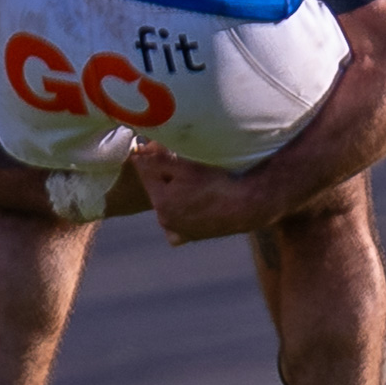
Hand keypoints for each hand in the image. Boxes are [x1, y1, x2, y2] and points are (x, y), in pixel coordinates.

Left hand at [130, 144, 273, 244]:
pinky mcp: (192, 236)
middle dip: (163, 174)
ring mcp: (180, 231)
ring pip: (166, 204)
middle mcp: (167, 221)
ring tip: (191, 182)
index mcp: (162, 203)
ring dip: (172, 191)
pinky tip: (191, 203)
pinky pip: (177, 224)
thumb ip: (157, 159)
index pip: (146, 172)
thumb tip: (136, 153)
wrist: (249, 204)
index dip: (155, 156)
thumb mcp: (186, 165)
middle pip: (156, 188)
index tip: (165, 147)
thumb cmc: (218, 181)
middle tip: (182, 163)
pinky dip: (179, 213)